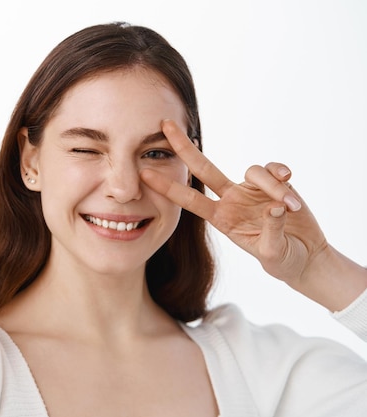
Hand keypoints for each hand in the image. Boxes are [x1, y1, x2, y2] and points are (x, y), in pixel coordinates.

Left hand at [141, 120, 327, 287]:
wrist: (305, 257)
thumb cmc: (283, 259)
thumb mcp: (274, 253)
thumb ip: (272, 231)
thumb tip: (274, 208)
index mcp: (222, 218)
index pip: (189, 200)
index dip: (167, 186)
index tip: (143, 172)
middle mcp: (232, 200)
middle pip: (203, 167)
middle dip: (183, 146)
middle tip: (164, 123)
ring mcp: (252, 189)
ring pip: (254, 172)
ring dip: (273, 187)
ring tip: (292, 208)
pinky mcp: (274, 183)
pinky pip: (273, 169)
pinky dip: (281, 175)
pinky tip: (290, 184)